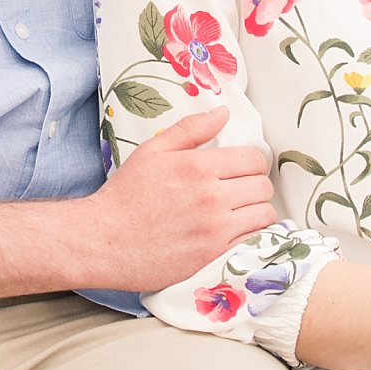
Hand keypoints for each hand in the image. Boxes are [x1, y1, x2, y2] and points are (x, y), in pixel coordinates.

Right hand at [90, 107, 274, 291]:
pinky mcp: (214, 256)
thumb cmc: (126, 195)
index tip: (240, 170)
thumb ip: (190, 129)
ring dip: (255, 212)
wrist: (105, 240)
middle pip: (263, 187)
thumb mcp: (152, 151)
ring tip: (238, 213)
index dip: (251, 163)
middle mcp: (211, 197)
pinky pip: (254, 242)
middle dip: (254, 186)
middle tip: (238, 191)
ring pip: (264, 215)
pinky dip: (250, 236)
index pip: (254, 159)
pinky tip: (233, 233)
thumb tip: (223, 113)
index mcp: (198, 166)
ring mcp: (215, 230)